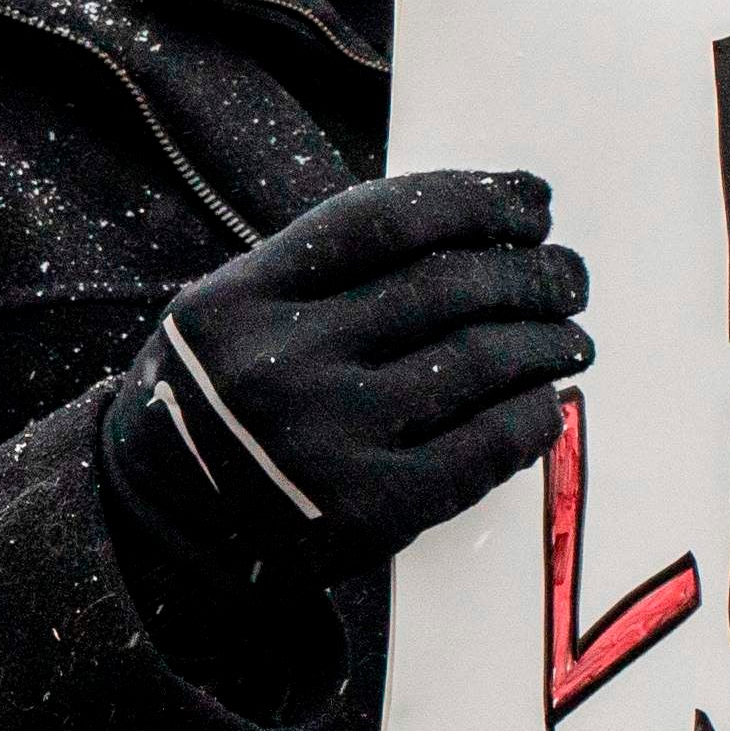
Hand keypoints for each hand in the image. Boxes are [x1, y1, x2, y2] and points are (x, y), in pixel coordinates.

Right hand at [102, 169, 591, 590]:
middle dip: (532, 271)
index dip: (477, 200)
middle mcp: (279, 365)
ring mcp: (326, 439)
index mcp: (237, 303)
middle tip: (567, 274)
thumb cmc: (212, 407)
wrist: (161, 530)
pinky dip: (535, 414)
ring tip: (568, 337)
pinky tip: (546, 401)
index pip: (382, 222)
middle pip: (446, 286)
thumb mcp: (223, 318)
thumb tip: (471, 226)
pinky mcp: (371, 508)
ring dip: (547, 340)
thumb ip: (316, 273)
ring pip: (479, 360)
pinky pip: (487, 444)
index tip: (531, 201)